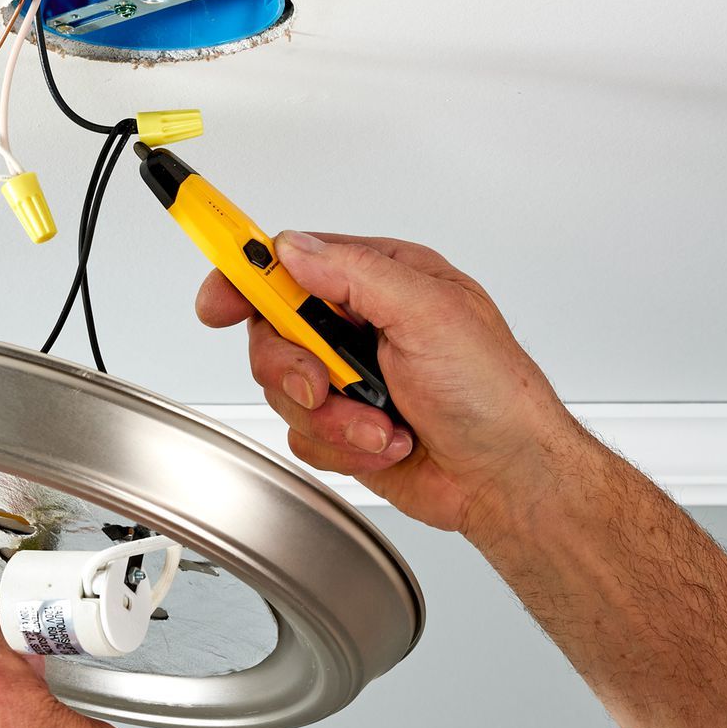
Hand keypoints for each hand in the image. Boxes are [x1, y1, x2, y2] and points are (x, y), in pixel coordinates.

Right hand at [196, 230, 585, 540]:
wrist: (507, 477)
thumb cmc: (493, 393)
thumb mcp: (430, 313)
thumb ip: (356, 274)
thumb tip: (294, 250)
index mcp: (381, 280)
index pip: (293, 263)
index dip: (246, 278)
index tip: (219, 302)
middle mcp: (360, 324)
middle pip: (273, 332)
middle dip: (294, 368)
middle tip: (323, 383)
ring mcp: (350, 377)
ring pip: (283, 390)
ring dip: (332, 417)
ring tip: (380, 424)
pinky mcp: (344, 426)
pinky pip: (302, 435)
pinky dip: (342, 447)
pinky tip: (385, 443)